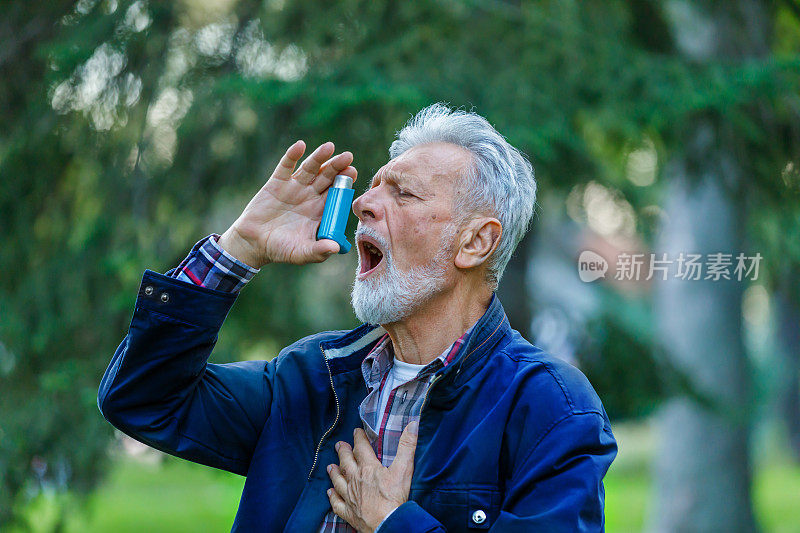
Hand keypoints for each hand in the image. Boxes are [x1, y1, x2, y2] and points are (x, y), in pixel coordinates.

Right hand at [218, 141, 356, 267]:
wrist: (253, 244)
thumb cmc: (281, 250)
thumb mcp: (301, 253)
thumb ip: (318, 251)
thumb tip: (335, 248)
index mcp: (321, 211)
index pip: (337, 194)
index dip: (345, 183)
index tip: (353, 173)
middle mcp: (310, 196)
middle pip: (327, 177)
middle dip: (337, 167)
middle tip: (348, 157)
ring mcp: (294, 188)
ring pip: (310, 169)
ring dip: (319, 157)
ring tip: (329, 147)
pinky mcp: (277, 183)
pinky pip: (285, 166)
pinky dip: (292, 155)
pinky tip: (300, 146)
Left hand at [327, 422, 418, 531]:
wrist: (387, 524)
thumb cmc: (394, 498)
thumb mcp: (404, 469)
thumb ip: (407, 446)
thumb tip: (412, 425)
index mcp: (368, 468)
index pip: (361, 448)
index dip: (359, 438)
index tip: (356, 431)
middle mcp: (355, 480)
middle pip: (346, 462)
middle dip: (343, 452)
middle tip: (339, 445)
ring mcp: (350, 496)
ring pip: (338, 481)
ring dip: (334, 472)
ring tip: (330, 466)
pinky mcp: (348, 512)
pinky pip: (337, 503)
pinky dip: (332, 496)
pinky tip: (330, 492)